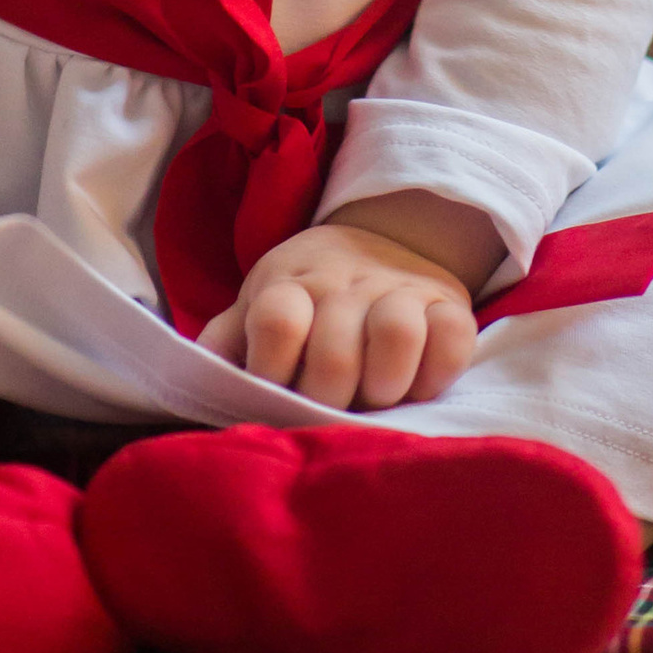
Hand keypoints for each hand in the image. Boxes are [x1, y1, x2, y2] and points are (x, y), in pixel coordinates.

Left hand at [198, 217, 480, 409]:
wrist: (376, 243)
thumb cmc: (304, 297)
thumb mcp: (257, 306)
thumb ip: (227, 341)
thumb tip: (198, 376)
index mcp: (290, 284)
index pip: (277, 322)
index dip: (271, 370)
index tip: (274, 394)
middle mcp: (345, 283)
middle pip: (334, 352)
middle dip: (327, 398)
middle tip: (326, 409)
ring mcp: (400, 289)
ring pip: (397, 334)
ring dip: (383, 383)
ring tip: (373, 398)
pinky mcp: (448, 303)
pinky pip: (454, 336)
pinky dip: (438, 370)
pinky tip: (418, 384)